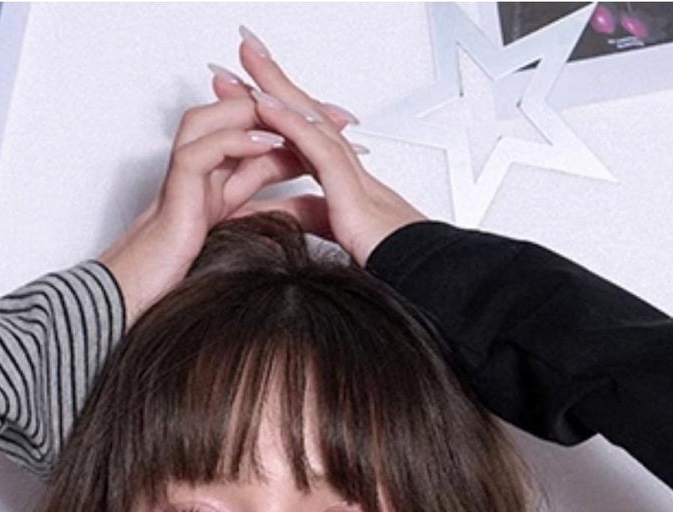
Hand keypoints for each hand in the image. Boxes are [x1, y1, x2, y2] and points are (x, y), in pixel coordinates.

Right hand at [97, 82, 351, 323]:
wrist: (144, 291)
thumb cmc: (182, 273)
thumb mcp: (238, 240)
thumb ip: (263, 222)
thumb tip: (304, 232)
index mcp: (222, 175)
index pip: (268, 136)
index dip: (305, 131)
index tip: (345, 135)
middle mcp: (206, 162)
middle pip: (252, 116)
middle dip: (297, 114)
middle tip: (337, 117)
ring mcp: (190, 167)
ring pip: (228, 118)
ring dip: (270, 117)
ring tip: (308, 123)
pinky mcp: (178, 182)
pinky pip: (208, 147)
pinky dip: (238, 141)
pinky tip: (268, 143)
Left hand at [217, 31, 427, 265]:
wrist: (426, 290)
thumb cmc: (394, 281)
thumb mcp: (342, 254)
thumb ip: (313, 233)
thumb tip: (275, 228)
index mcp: (349, 194)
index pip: (306, 145)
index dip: (279, 119)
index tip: (249, 100)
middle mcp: (352, 178)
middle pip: (308, 121)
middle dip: (275, 87)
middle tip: (245, 58)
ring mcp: (355, 182)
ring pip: (311, 122)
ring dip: (277, 89)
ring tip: (249, 60)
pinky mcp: (353, 194)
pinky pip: (318, 149)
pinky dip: (290, 123)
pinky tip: (266, 103)